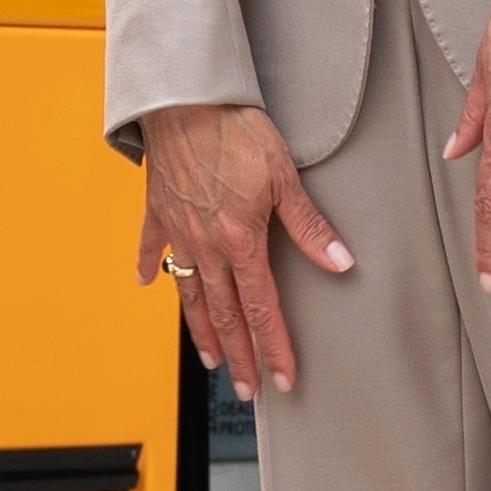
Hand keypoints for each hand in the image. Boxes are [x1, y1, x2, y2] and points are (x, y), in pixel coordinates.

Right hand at [134, 102, 349, 392]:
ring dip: (202, 330)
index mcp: (241, 242)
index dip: (274, 348)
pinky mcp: (158, 210)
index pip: (262, 309)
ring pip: (190, 294)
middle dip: (239, 357)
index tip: (281, 379)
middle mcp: (207, 246)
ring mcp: (179, 231)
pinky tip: (150, 286)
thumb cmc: (237, 130)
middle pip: (226, 314)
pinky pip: (153, 247)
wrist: (185, 100)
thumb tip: (341, 263)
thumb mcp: (285, 177)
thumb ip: (310, 227)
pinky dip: (152, 268)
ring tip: (210, 360)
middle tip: (247, 390)